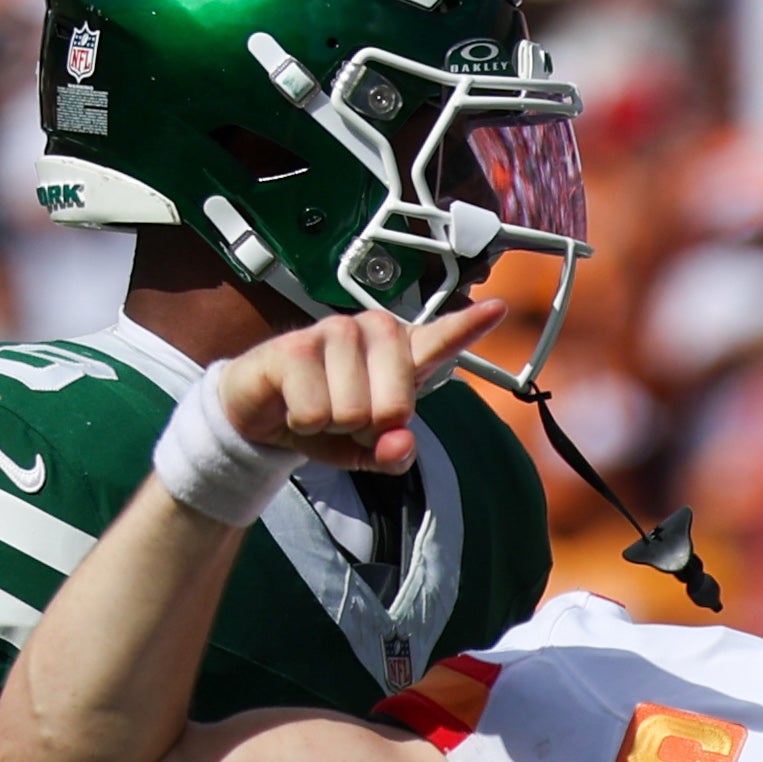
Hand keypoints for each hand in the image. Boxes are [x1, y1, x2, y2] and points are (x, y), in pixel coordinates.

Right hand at [207, 296, 510, 479]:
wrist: (263, 419)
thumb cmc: (323, 423)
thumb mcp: (365, 450)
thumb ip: (393, 453)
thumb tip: (402, 443)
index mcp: (399, 354)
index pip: (440, 339)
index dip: (468, 327)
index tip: (499, 308)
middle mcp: (371, 333)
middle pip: (396, 405)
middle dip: (369, 428)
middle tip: (345, 418)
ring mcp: (333, 333)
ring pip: (353, 410)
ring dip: (331, 425)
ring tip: (317, 407)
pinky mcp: (294, 346)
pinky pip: (316, 410)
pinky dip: (304, 424)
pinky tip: (294, 404)